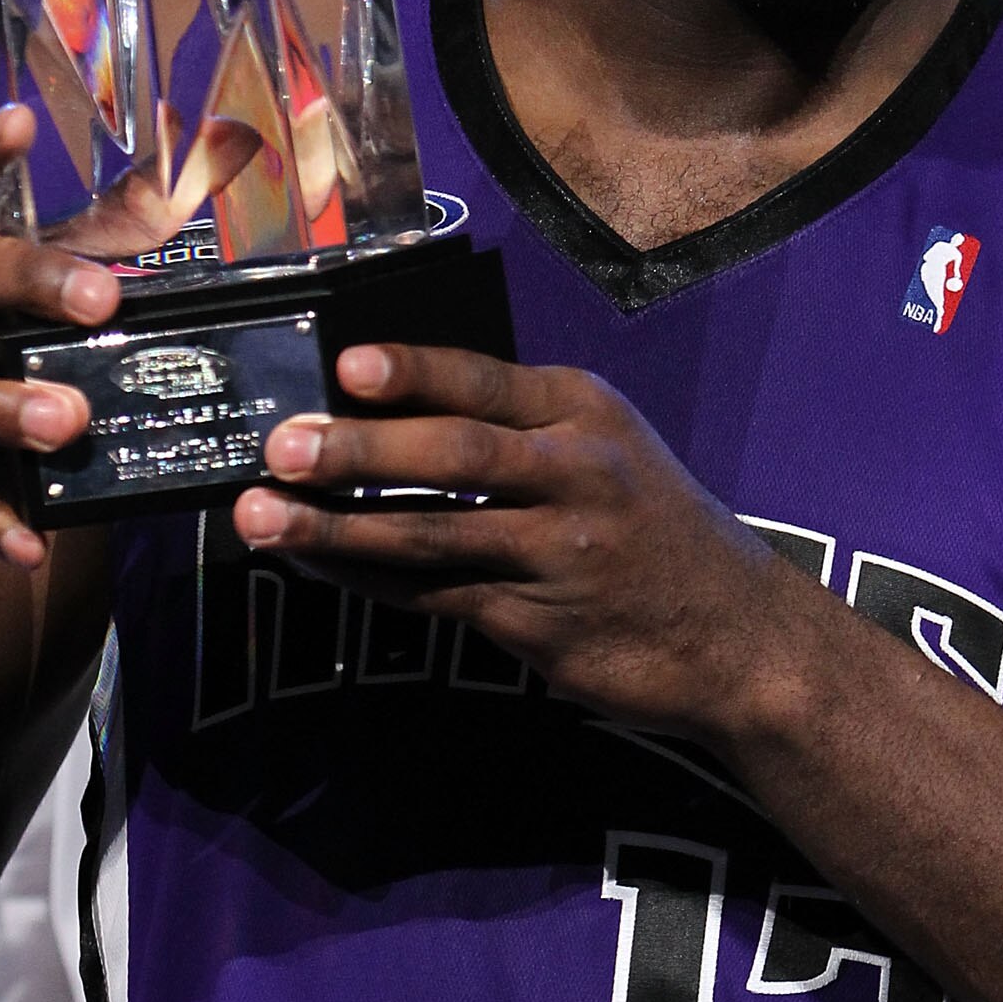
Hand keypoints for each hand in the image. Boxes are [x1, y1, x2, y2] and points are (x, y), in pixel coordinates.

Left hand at [234, 343, 811, 742]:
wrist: (740, 637)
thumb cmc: (653, 529)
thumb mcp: (609, 449)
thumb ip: (518, 427)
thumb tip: (383, 408)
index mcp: (586, 415)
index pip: (486, 382)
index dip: (414, 371)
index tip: (346, 364)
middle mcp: (576, 476)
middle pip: (454, 455)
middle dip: (359, 448)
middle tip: (282, 445)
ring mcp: (558, 555)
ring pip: (432, 534)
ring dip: (338, 526)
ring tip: (263, 515)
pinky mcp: (537, 623)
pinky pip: (434, 595)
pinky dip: (367, 578)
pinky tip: (314, 562)